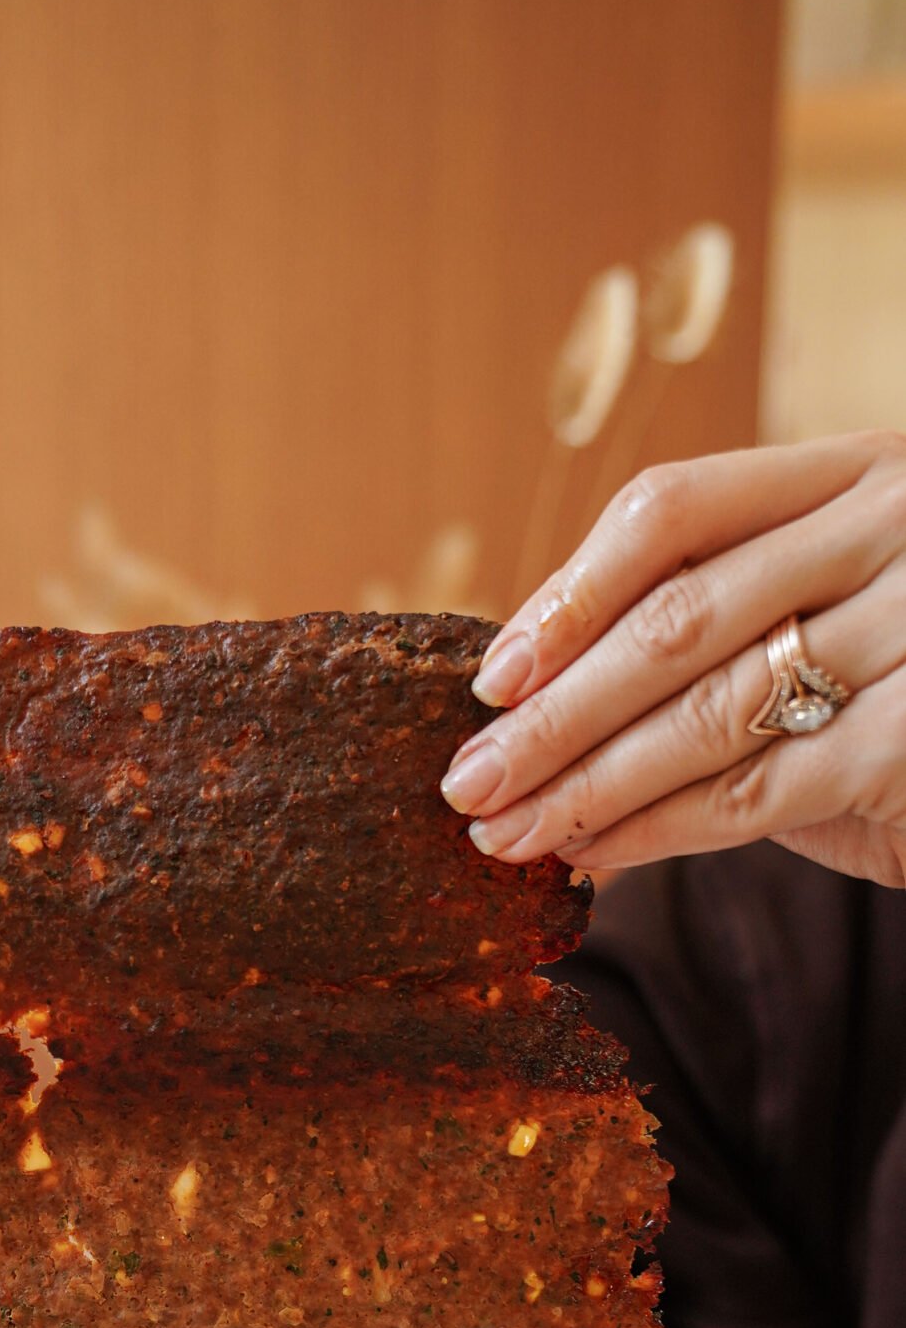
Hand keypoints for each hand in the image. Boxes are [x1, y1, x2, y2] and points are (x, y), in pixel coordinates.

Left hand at [440, 432, 905, 888]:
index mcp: (858, 472)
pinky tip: (591, 855)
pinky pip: (754, 792)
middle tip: (465, 784)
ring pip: (706, 712)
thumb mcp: (833, 620)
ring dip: (585, 785)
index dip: (569, 594)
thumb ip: (721, 636)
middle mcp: (897, 525)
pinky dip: (655, 831)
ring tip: (503, 836)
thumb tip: (535, 707)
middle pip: (675, 619)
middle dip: (554, 715)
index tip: (492, 681)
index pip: (674, 509)